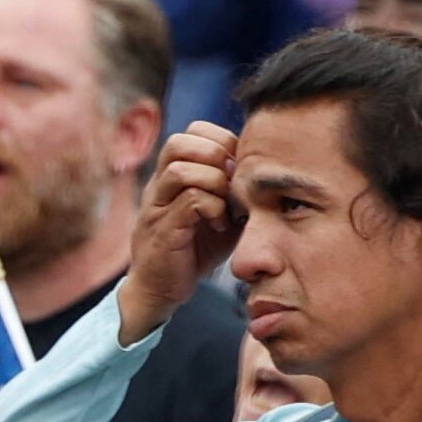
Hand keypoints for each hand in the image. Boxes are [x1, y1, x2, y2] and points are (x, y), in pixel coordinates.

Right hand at [117, 119, 245, 340]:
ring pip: (181, 169)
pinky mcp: (163, 230)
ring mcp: (157, 206)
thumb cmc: (194, 249)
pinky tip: (221, 225)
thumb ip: (234, 190)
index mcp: (171, 175)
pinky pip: (190, 201)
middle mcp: (159, 185)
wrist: (160, 289)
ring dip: (214, 182)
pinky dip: (213, 208)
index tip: (238, 166)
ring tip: (227, 203)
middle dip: (215, 154)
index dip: (219, 140)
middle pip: (179, 142)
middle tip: (234, 180)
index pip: (191, 132)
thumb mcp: (220, 213)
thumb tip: (264, 172)